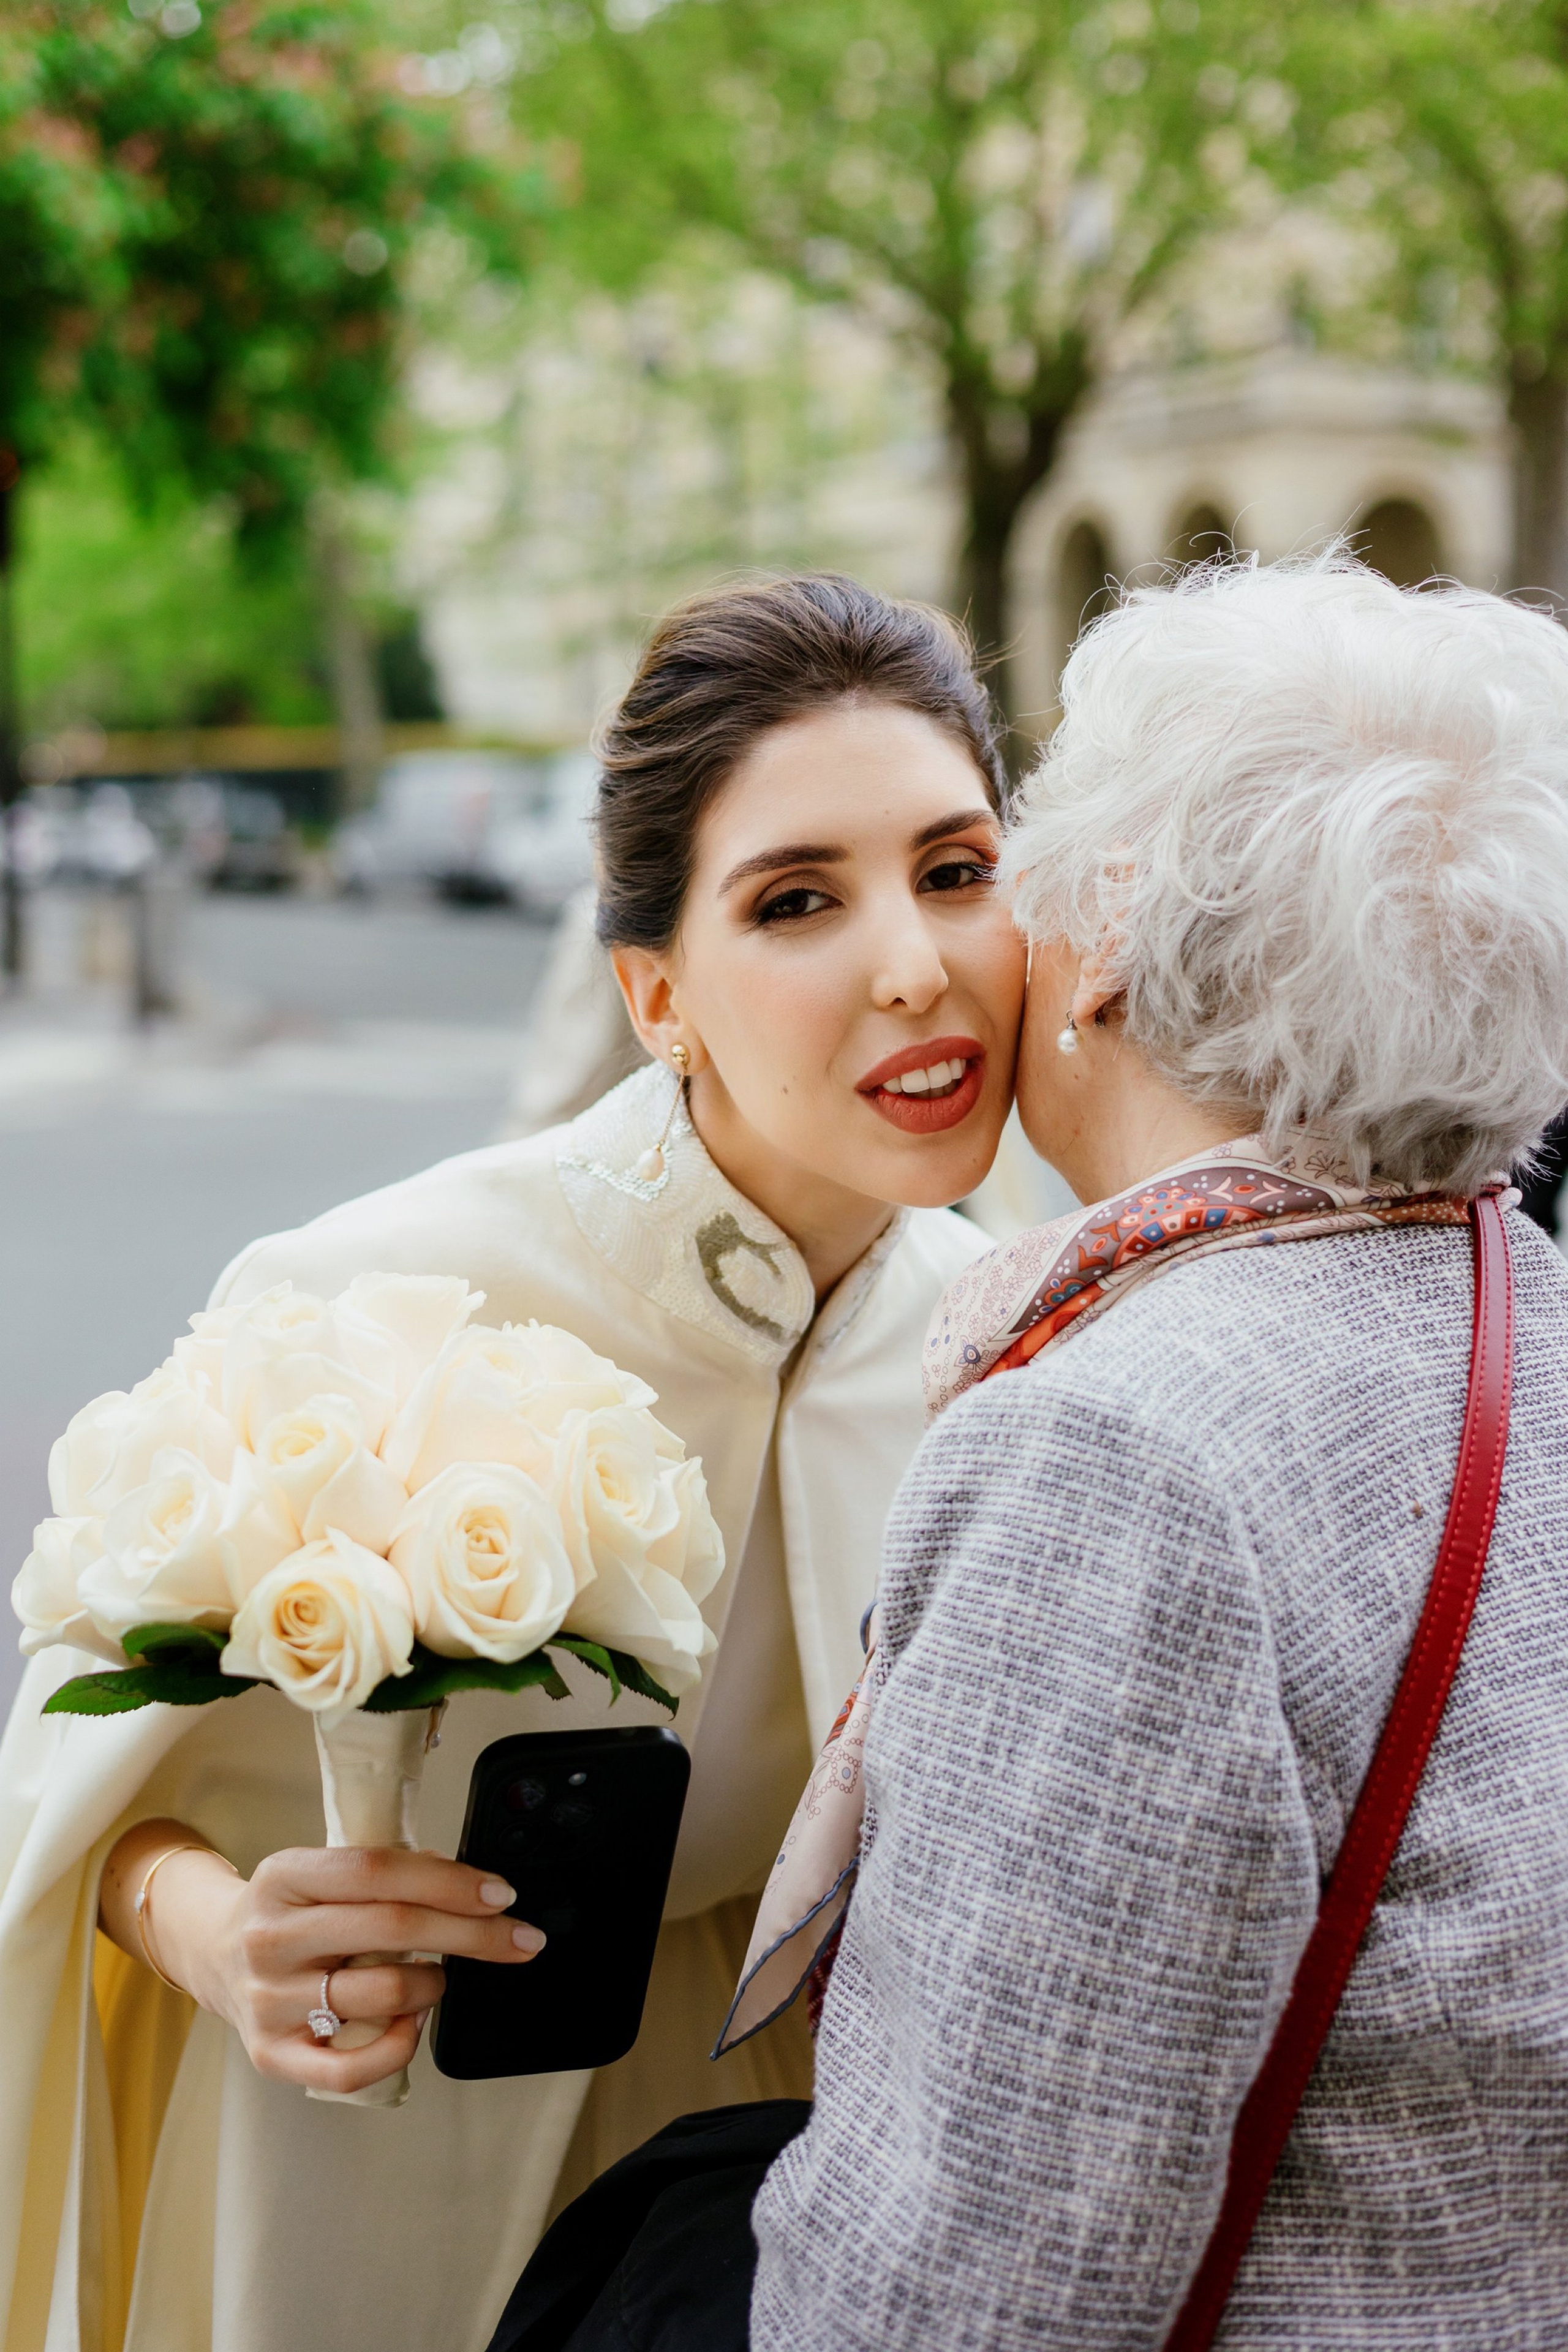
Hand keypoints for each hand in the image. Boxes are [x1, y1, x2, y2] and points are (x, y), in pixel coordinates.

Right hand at [102, 1822, 543, 2092]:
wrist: (214, 1955)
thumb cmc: (290, 1912)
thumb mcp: (320, 1873)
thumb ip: (383, 1875)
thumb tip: (469, 1887)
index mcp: (284, 1876)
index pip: (376, 1870)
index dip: (447, 1880)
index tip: (500, 1893)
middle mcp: (270, 1937)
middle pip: (390, 1927)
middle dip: (472, 1933)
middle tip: (519, 1938)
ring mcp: (267, 1999)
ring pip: (380, 1994)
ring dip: (433, 1983)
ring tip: (439, 1976)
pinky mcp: (272, 2054)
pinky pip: (351, 2066)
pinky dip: (399, 2046)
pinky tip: (413, 2023)